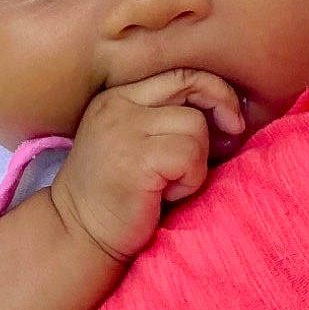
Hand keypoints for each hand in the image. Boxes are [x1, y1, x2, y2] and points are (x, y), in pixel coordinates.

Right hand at [49, 68, 244, 263]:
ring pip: (196, 126)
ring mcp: (124, 130)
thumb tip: (225, 111)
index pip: (178, 74)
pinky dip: (190, 180)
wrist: (78, 235)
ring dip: (196, 161)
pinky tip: (165, 196)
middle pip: (191, 88)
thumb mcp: (133, 144)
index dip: (214, 90)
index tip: (230, 118)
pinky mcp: (136, 159)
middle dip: (221, 110)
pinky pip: (190, 156)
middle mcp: (117, 106)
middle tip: (229, 138)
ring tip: (170, 184)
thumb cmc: (116, 197)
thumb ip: (164, 120)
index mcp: (116, 97)